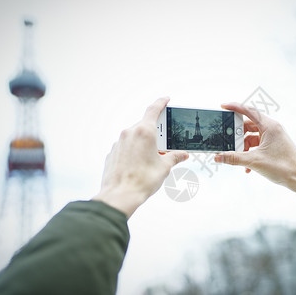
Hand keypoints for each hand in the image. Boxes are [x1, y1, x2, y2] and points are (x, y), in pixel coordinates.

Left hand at [93, 97, 188, 217]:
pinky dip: (134, 151)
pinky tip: (140, 164)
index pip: (154, 110)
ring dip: (145, 142)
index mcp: (145, 132)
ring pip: (135, 136)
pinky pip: (126, 147)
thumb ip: (174, 157)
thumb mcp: (164, 167)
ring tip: (153, 157)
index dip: (161, 102)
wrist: (120, 195)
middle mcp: (130, 133)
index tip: (166, 99)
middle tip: (165, 142)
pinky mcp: (113, 153)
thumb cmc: (143, 180)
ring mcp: (119, 142)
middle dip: (156, 131)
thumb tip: (182, 154)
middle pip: (145, 125)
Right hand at [215, 102, 295, 211]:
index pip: (248, 111)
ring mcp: (274, 138)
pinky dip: (250, 154)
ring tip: (237, 158)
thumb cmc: (283, 167)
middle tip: (226, 141)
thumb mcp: (254, 161)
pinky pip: (258, 146)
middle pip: (248, 125)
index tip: (223, 106)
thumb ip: (234, 158)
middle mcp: (272, 129)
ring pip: (252, 137)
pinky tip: (247, 167)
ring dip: (243, 148)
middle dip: (237, 135)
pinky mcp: (275, 147)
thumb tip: (217, 157)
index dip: (234, 107)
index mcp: (269, 126)